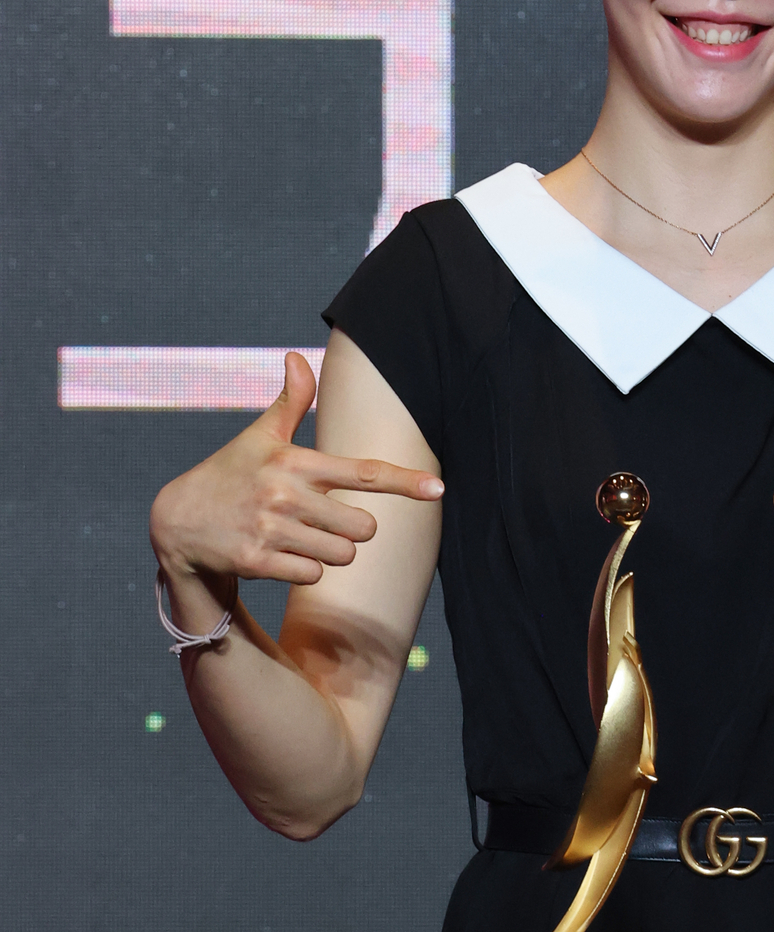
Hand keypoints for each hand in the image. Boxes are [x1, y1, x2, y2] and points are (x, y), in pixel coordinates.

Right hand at [150, 351, 443, 590]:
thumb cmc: (230, 475)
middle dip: (355, 531)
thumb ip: (290, 402)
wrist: (177, 521)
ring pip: (342, 556)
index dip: (405, 481)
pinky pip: (313, 576)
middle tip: (326, 522)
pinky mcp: (258, 561)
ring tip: (300, 537)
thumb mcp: (258, 437)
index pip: (363, 471)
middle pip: (364, 528)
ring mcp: (272, 529)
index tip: (439, 488)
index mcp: (295, 461)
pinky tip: (280, 556)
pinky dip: (306, 570)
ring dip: (331, 553)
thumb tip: (298, 355)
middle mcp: (286, 494)